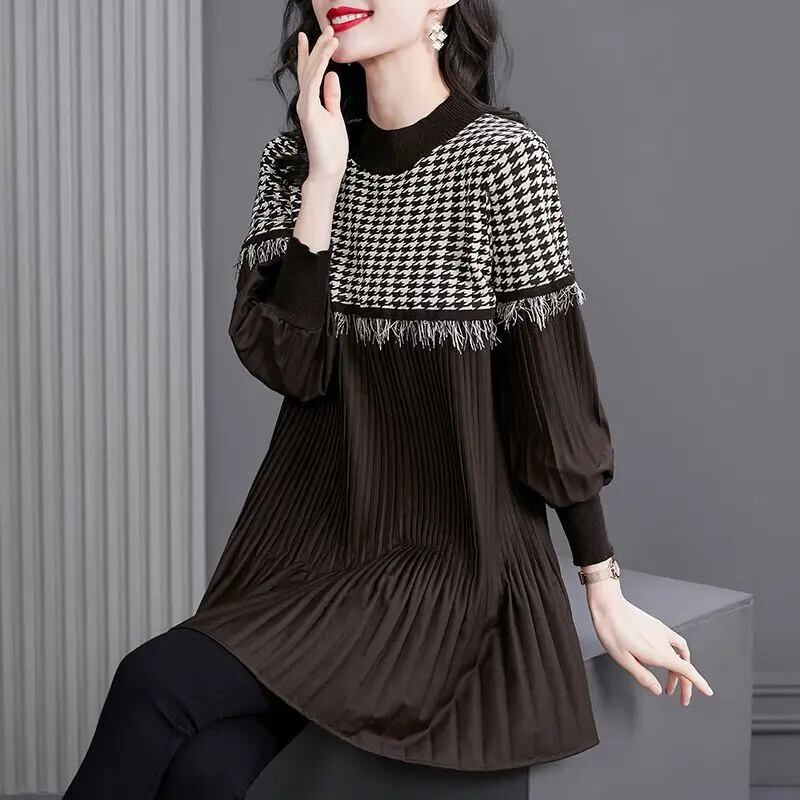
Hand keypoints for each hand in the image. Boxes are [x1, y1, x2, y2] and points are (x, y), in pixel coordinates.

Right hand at [297, 26, 348, 184]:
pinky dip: (320, 66)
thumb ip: (331, 96)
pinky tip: (328, 54)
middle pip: (309, 68)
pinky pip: (313, 83)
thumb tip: (332, 76)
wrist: (328, 169)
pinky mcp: (309, 111)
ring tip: (332, 35)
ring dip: (321, 51)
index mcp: (311, 103)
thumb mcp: (334, 117)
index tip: (315, 36)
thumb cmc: (331, 149)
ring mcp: (306, 106)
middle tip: (328, 27)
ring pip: (311, 71)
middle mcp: (305, 102)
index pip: (309, 73)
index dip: (311, 54)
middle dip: (318, 46)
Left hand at [587, 585, 713, 704]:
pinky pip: (675, 641)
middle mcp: (664, 643)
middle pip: (683, 666)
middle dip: (685, 684)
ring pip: (680, 655)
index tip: (708, 691)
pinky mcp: (657, 625)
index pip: (686, 671)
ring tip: (670, 682)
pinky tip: (668, 657)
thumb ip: (643, 676)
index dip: (699, 683)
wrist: (609, 606)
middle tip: (680, 697)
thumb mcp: (623, 660)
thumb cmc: (612, 631)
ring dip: (679, 670)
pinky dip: (678, 652)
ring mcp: (662, 632)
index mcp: (658, 654)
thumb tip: (657, 690)